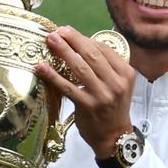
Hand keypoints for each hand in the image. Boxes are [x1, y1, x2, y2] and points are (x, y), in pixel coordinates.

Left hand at [35, 26, 134, 158]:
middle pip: (92, 55)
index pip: (104, 49)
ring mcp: (102, 95)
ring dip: (63, 52)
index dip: (84, 38)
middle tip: (58, 31)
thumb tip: (81, 44)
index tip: (68, 31)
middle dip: (73, 40)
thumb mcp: (119, 84)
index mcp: (125, 73)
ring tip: (51, 41)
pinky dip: (53, 76)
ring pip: (80, 68)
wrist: (114, 136)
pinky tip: (42, 67)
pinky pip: (68, 87)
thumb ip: (106, 66)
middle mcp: (116, 83)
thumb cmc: (113, 108)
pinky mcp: (88, 107)